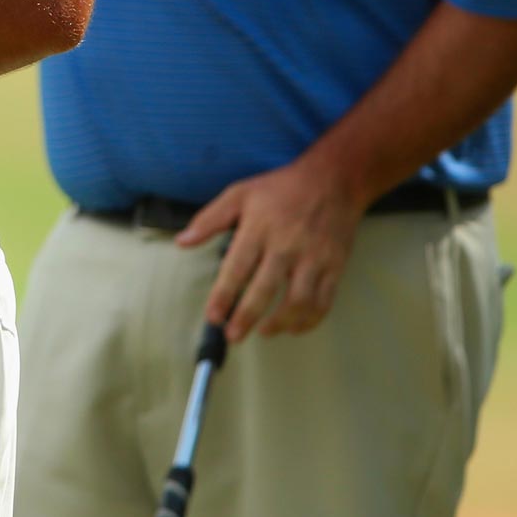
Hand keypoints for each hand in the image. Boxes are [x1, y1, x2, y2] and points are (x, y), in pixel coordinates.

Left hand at [178, 159, 368, 341]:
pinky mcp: (334, 266)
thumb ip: (210, 219)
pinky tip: (294, 327)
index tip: (212, 317)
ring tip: (263, 332)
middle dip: (246, 316)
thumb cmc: (280, 189)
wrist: (332, 181)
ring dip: (280, 323)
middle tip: (233, 336)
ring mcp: (313, 258)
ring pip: (298, 301)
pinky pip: (324, 301)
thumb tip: (182, 242)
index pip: (237, 268)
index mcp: (259, 229)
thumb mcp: (239, 194)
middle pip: (265, 289)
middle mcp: (286, 246)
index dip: (223, 295)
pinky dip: (310, 320)